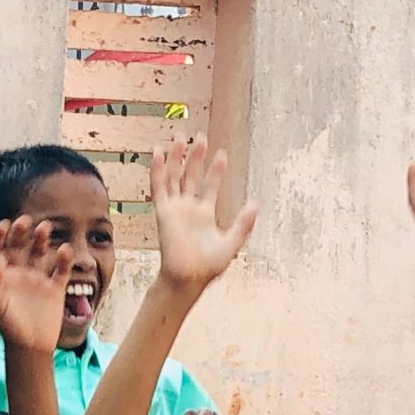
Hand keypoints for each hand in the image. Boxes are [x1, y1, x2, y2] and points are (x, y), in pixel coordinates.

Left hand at [0, 215, 69, 354]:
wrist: (31, 349)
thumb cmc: (9, 329)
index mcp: (2, 276)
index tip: (3, 226)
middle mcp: (19, 273)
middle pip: (19, 245)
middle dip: (20, 231)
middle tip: (24, 221)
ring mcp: (37, 279)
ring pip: (40, 251)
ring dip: (42, 238)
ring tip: (44, 228)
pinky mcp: (54, 288)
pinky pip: (61, 269)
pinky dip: (64, 259)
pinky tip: (64, 251)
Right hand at [150, 137, 256, 290]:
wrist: (188, 277)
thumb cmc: (208, 266)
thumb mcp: (233, 242)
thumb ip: (244, 223)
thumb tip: (256, 203)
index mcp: (204, 215)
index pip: (210, 186)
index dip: (216, 170)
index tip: (222, 154)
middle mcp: (188, 209)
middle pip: (190, 176)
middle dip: (195, 156)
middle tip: (200, 137)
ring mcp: (175, 208)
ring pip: (174, 176)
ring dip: (177, 157)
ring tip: (180, 137)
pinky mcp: (163, 211)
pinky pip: (159, 186)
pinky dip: (158, 169)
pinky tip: (159, 152)